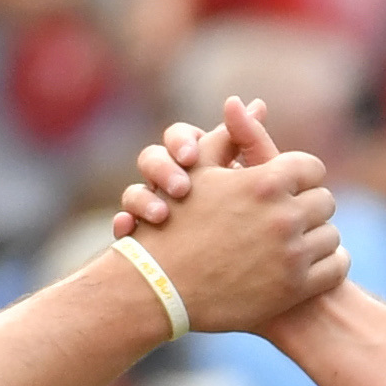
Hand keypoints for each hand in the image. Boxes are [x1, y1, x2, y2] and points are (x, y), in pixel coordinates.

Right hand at [114, 97, 283, 236]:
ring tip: (160, 215)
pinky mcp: (145, 242)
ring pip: (134, 192)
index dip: (181, 142)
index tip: (190, 157)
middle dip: (161, 169)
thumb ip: (253, 144)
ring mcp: (156, 212)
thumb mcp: (257, 184)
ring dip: (141, 198)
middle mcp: (174, 184)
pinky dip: (123, 225)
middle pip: (151, 159)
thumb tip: (257, 102)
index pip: (180, 138)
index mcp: (201, 164)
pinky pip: (124, 227)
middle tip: (179, 188)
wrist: (244, 282)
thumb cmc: (261, 227)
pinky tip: (127, 230)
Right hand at [126, 149, 345, 332]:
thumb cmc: (175, 224)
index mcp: (265, 182)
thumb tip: (255, 103)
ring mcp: (291, 255)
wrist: (160, 290)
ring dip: (316, 238)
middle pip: (325, 201)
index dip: (298, 178)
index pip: (312, 169)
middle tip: (290, 219)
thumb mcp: (198, 174)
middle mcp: (283, 216)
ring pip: (331, 236)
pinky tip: (306, 267)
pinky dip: (327, 266)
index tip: (287, 190)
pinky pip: (336, 268)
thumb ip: (230, 136)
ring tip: (295, 244)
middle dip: (308, 208)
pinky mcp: (295, 288)